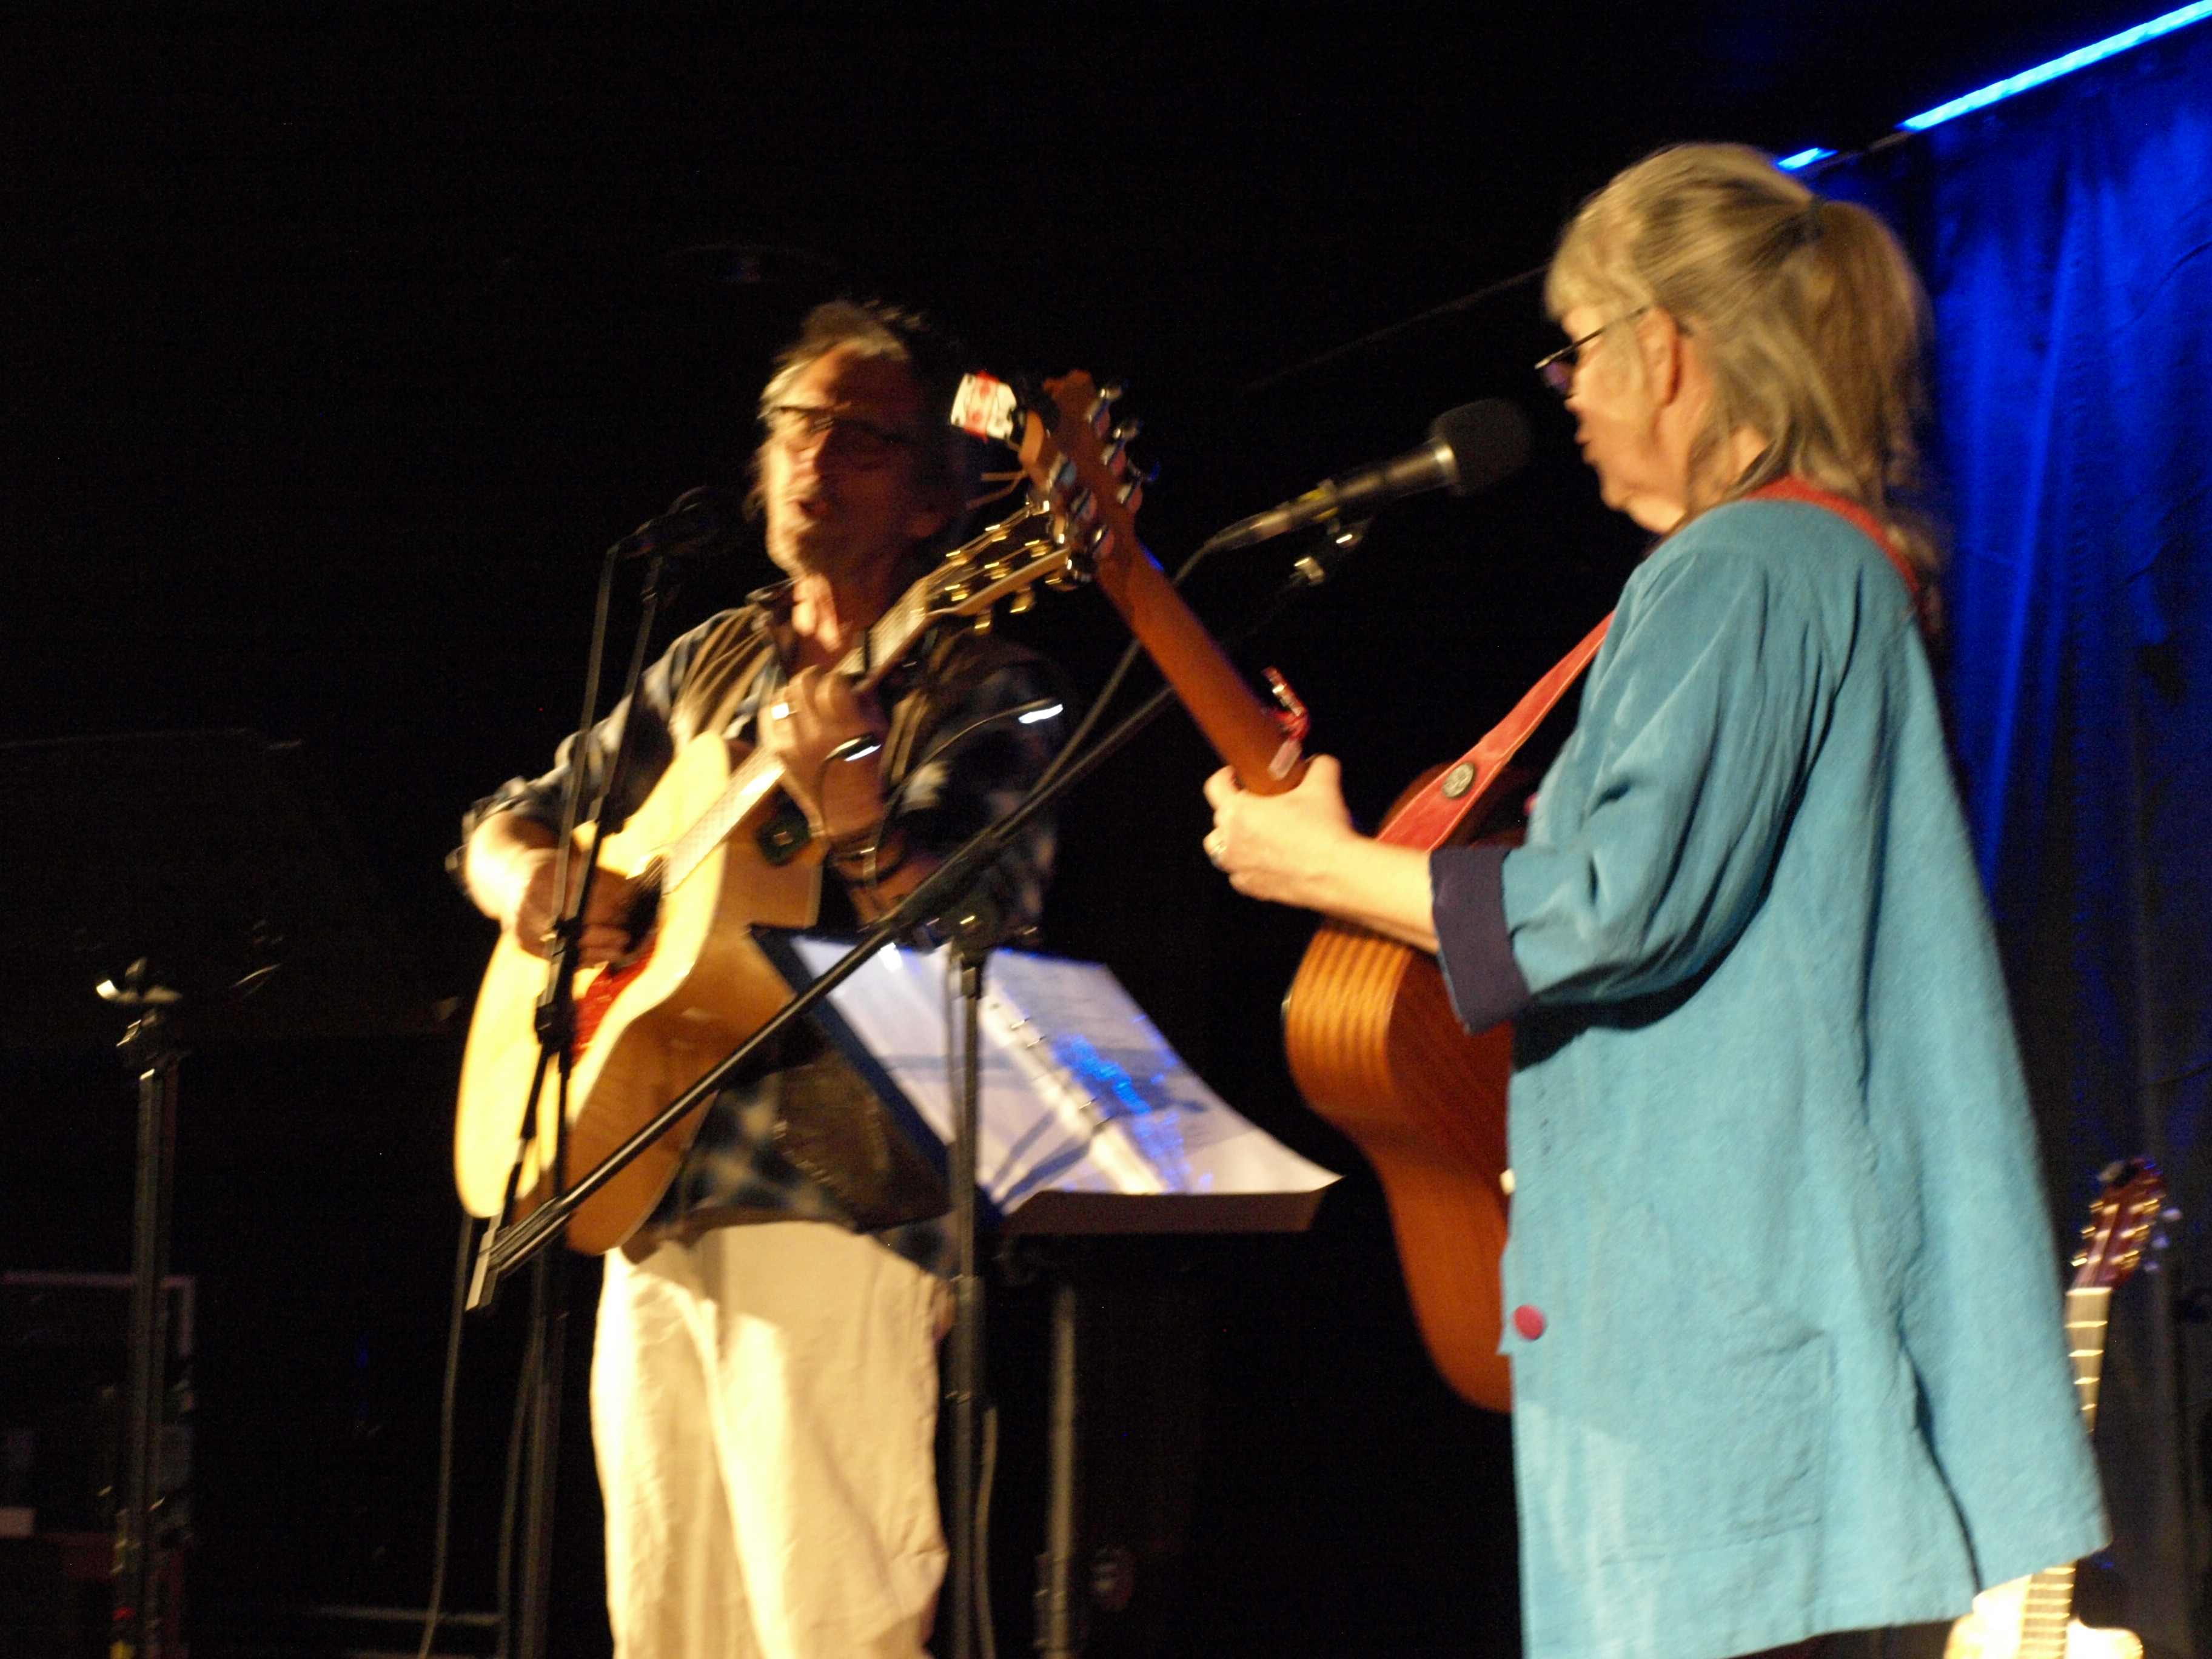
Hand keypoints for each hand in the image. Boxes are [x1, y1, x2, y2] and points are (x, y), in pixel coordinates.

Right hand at [506, 846, 638, 966]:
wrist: (513, 879)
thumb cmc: (553, 872)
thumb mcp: (574, 865)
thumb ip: (603, 878)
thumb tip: (633, 893)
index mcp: (542, 876)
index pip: (581, 894)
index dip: (607, 902)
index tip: (628, 907)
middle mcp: (528, 902)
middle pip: (572, 923)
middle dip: (603, 932)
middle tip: (625, 936)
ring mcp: (522, 924)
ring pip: (565, 945)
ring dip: (596, 951)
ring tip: (618, 951)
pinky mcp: (523, 943)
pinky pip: (556, 957)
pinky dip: (580, 960)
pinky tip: (597, 958)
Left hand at [758, 667, 891, 841]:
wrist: (846, 810)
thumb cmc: (867, 769)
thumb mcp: (879, 732)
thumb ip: (867, 701)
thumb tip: (854, 678)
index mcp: (846, 728)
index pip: (831, 683)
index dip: (835, 677)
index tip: (838, 683)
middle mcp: (816, 733)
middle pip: (802, 683)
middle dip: (812, 677)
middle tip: (818, 684)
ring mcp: (792, 743)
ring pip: (782, 696)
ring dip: (794, 692)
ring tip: (802, 699)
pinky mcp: (777, 752)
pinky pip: (768, 715)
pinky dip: (777, 708)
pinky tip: (788, 712)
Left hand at [1201, 755, 1361, 908]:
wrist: (1337, 873)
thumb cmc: (1323, 830)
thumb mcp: (1323, 784)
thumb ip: (1318, 765)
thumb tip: (1316, 762)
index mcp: (1238, 812)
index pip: (1215, 787)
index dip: (1225, 776)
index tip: (1236, 775)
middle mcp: (1230, 841)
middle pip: (1219, 818)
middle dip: (1235, 808)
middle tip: (1257, 804)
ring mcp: (1238, 868)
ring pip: (1222, 850)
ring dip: (1234, 839)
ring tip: (1257, 833)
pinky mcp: (1252, 888)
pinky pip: (1240, 874)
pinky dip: (1249, 865)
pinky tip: (1270, 859)